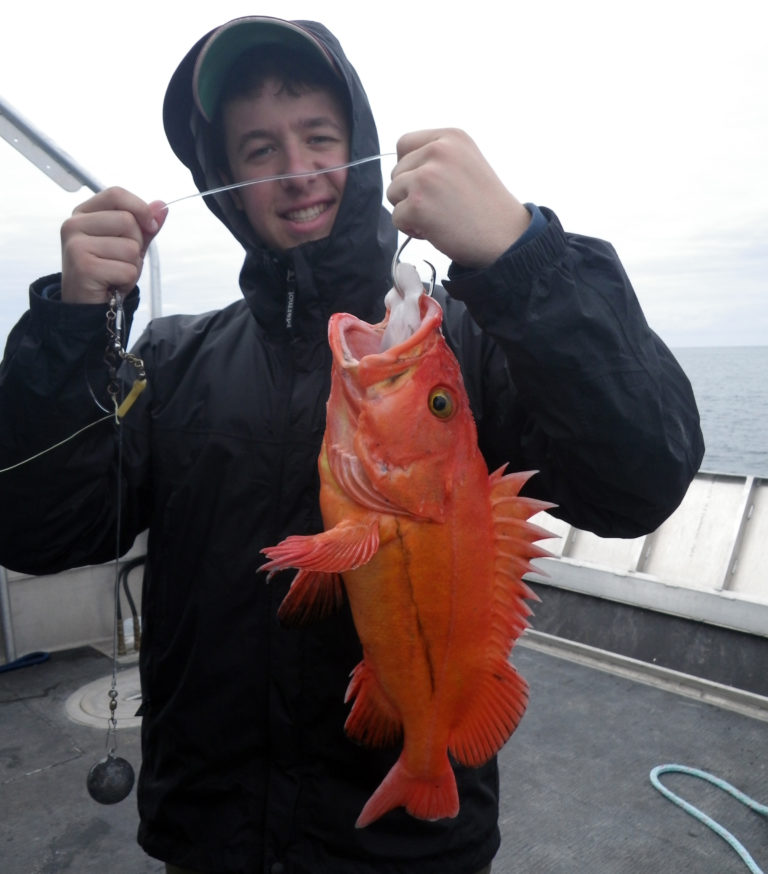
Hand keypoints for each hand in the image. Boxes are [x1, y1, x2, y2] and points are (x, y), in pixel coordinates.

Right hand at [61, 187, 166, 303]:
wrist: (89, 305)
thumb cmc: (108, 271)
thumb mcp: (128, 243)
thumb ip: (144, 224)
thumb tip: (162, 206)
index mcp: (83, 213)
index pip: (116, 194)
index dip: (140, 208)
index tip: (150, 227)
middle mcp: (74, 225)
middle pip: (127, 220)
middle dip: (136, 245)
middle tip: (120, 261)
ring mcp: (76, 245)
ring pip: (130, 247)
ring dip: (132, 266)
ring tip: (115, 273)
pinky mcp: (83, 267)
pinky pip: (127, 269)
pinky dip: (127, 281)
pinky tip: (112, 284)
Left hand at [387, 129, 530, 268]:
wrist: (506, 237)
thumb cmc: (486, 207)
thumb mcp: (466, 163)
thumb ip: (437, 159)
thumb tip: (402, 171)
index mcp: (451, 137)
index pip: (404, 143)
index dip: (409, 168)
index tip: (426, 185)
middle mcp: (438, 150)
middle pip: (396, 171)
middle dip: (409, 192)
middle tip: (439, 207)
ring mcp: (426, 176)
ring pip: (393, 193)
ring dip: (409, 210)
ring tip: (438, 218)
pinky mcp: (417, 203)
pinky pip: (396, 217)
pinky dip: (410, 229)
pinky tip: (435, 230)